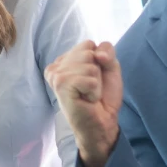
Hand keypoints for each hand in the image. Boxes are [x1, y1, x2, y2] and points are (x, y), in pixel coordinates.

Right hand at [45, 40, 122, 166]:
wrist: (102, 122)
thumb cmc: (103, 97)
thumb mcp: (110, 67)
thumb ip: (107, 51)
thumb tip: (97, 54)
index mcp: (64, 60)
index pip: (88, 44)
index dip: (99, 61)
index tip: (93, 79)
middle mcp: (56, 66)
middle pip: (88, 51)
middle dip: (97, 71)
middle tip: (90, 88)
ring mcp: (56, 75)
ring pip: (90, 65)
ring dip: (96, 83)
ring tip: (88, 95)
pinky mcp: (61, 85)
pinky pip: (90, 79)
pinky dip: (94, 91)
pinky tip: (86, 100)